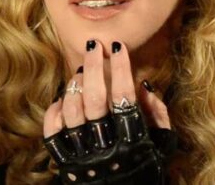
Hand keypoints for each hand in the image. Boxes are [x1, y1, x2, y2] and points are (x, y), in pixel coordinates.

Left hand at [42, 40, 176, 183]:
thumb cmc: (144, 169)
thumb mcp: (161, 145)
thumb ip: (158, 116)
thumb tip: (144, 85)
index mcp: (133, 143)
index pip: (125, 98)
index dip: (122, 70)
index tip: (118, 47)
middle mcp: (106, 148)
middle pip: (95, 100)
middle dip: (95, 68)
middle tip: (94, 46)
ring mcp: (82, 154)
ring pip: (73, 111)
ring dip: (76, 85)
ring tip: (83, 70)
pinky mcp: (64, 161)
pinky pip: (52, 129)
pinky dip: (56, 109)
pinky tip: (65, 98)